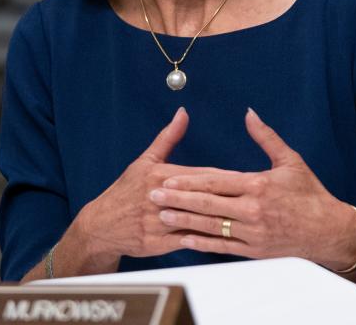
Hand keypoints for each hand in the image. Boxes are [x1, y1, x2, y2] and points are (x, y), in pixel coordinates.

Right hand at [74, 108, 238, 263]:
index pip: (199, 176)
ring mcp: (158, 222)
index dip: (225, 178)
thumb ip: (168, 137)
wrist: (101, 225)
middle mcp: (159, 197)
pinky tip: (224, 240)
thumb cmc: (126, 191)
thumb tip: (183, 113)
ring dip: (221, 222)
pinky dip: (206, 241)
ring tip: (245, 220)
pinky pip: (188, 242)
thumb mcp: (144, 161)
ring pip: (196, 222)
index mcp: (159, 175)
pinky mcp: (157, 243)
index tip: (247, 177)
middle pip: (201, 198)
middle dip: (228, 199)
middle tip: (254, 199)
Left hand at [152, 108, 355, 270]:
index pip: (216, 182)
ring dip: (184, 222)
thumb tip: (249, 113)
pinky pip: (223, 247)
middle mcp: (253, 210)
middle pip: (208, 204)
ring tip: (162, 216)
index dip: (189, 181)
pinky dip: (202, 243)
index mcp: (258, 185)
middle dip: (178, 200)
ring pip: (212, 227)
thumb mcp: (291, 160)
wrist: (328, 230)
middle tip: (153, 197)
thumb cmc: (310, 194)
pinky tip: (184, 240)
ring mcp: (253, 233)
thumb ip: (266, 137)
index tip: (167, 179)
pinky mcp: (255, 250)